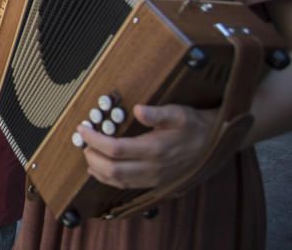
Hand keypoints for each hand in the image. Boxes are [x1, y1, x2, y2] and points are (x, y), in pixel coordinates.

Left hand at [78, 103, 215, 189]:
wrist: (213, 144)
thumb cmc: (193, 125)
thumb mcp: (178, 113)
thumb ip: (157, 113)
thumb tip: (138, 109)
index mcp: (155, 149)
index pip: (115, 149)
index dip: (95, 140)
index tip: (83, 128)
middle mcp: (152, 168)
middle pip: (112, 170)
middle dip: (92, 156)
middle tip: (83, 141)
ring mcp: (153, 178)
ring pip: (117, 181)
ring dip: (97, 169)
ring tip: (87, 152)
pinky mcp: (154, 183)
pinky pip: (126, 185)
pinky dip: (108, 179)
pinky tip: (98, 170)